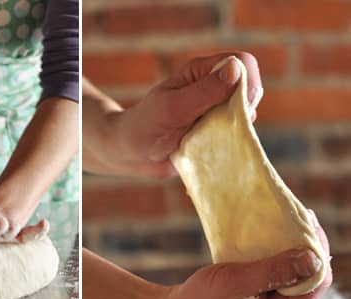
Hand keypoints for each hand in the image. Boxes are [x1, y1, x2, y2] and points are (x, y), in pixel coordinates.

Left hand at [96, 52, 262, 177]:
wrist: (131, 152)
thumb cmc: (145, 125)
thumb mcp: (172, 108)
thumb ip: (203, 91)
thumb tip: (236, 70)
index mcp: (201, 72)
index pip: (242, 62)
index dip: (248, 81)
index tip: (240, 105)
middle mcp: (212, 88)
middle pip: (250, 88)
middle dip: (245, 107)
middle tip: (223, 126)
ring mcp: (215, 111)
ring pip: (247, 114)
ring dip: (237, 127)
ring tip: (212, 138)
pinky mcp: (215, 132)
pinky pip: (237, 134)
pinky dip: (232, 142)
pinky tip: (214, 149)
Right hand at [132, 212, 331, 298]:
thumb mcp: (234, 283)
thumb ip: (273, 271)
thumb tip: (313, 258)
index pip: (316, 283)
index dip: (316, 250)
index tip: (306, 220)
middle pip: (310, 278)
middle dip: (305, 247)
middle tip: (295, 215)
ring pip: (295, 275)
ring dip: (291, 250)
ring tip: (285, 223)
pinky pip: (280, 276)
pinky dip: (276, 256)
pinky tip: (271, 240)